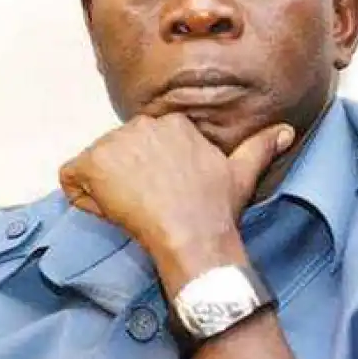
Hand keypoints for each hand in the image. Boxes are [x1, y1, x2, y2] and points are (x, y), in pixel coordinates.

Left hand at [59, 113, 294, 259]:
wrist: (192, 235)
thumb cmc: (215, 208)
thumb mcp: (242, 172)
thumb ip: (261, 145)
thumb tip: (286, 131)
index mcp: (171, 123)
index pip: (143, 145)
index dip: (148, 173)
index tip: (163, 193)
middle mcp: (141, 124)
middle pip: (117, 153)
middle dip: (125, 178)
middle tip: (148, 206)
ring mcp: (114, 142)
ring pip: (95, 167)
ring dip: (105, 190)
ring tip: (134, 211)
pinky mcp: (92, 164)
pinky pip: (71, 179)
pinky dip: (81, 198)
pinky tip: (109, 212)